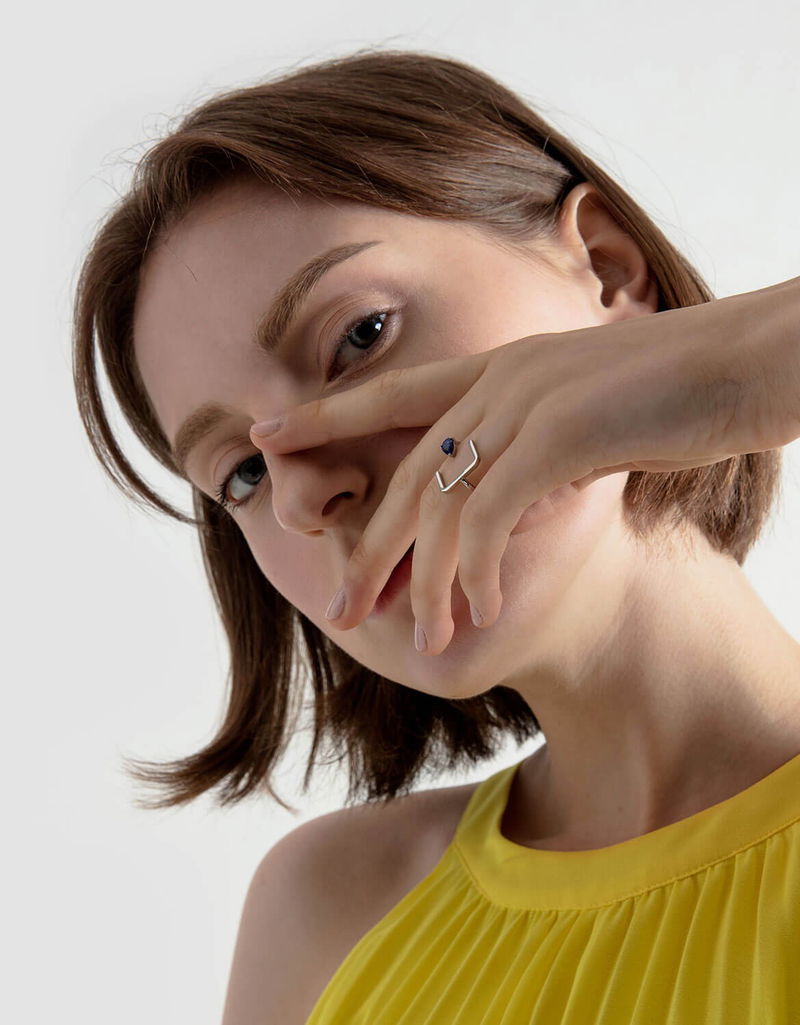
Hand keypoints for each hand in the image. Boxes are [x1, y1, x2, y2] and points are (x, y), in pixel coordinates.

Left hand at [250, 277, 799, 654]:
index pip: (394, 396)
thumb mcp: (601, 412)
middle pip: (408, 474)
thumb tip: (520, 483)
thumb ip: (547, 442)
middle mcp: (500, 378)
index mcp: (503, 367)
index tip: (268, 434)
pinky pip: (488, 517)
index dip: (326, 416)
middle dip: (369, 547)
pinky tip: (478, 615)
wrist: (754, 359)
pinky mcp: (557, 432)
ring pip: (441, 506)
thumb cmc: (686, 390)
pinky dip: (475, 572)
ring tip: (424, 641)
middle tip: (339, 607)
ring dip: (428, 582)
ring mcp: (526, 402)